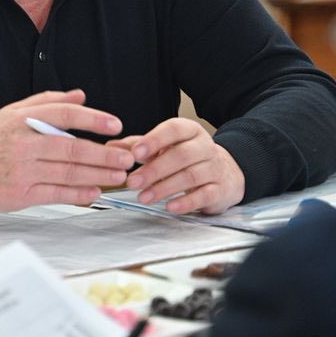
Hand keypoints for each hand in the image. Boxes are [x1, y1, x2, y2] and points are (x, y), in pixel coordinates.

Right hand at [0, 89, 134, 211]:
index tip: (115, 124)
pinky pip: (57, 194)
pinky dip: (79, 194)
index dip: (93, 119)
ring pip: (68, 172)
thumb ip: (47, 103)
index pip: (64, 115)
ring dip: (98, 174)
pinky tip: (94, 191)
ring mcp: (21, 171)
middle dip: (104, 153)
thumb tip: (80, 96)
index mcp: (21, 121)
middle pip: (72, 147)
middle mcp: (22, 145)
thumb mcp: (11, 113)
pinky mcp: (20, 195)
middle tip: (126, 157)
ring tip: (118, 174)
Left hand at [113, 117, 244, 215]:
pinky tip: (170, 207)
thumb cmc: (187, 158)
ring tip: (143, 197)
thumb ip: (138, 147)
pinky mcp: (220, 190)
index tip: (135, 154)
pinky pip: (205, 195)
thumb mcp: (164, 147)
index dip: (154, 140)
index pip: (174, 129)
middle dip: (154, 170)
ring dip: (164, 188)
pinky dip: (186, 202)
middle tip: (132, 182)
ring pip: (191, 176)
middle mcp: (205, 147)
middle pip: (181, 155)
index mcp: (190, 131)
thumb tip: (110, 148)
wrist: (225, 173)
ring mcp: (215, 168)